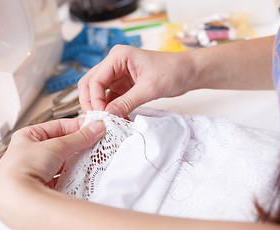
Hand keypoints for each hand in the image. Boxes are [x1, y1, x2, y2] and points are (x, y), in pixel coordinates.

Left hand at [0, 118, 104, 229]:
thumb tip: (94, 128)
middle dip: (78, 144)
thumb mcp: (56, 146)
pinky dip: (73, 175)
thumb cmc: (22, 169)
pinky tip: (83, 174)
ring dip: (77, 160)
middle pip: (61, 145)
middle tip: (96, 142)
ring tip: (92, 158)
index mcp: (27, 137)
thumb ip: (79, 138)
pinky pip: (62, 177)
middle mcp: (29, 153)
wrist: (16, 200)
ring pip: (63, 162)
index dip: (77, 126)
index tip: (93, 126)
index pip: (57, 126)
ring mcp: (36, 171)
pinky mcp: (43, 187)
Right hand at [78, 45, 192, 116]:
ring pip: (98, 93)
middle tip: (98, 119)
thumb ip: (127, 102)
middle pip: (91, 84)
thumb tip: (109, 115)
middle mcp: (114, 64)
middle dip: (91, 102)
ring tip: (108, 122)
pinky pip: (110, 99)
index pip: (95, 79)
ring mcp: (118, 76)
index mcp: (118, 56)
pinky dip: (111, 109)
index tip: (102, 115)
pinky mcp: (124, 86)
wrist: (189, 73)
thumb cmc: (173, 71)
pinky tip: (117, 119)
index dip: (94, 99)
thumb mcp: (150, 88)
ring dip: (101, 107)